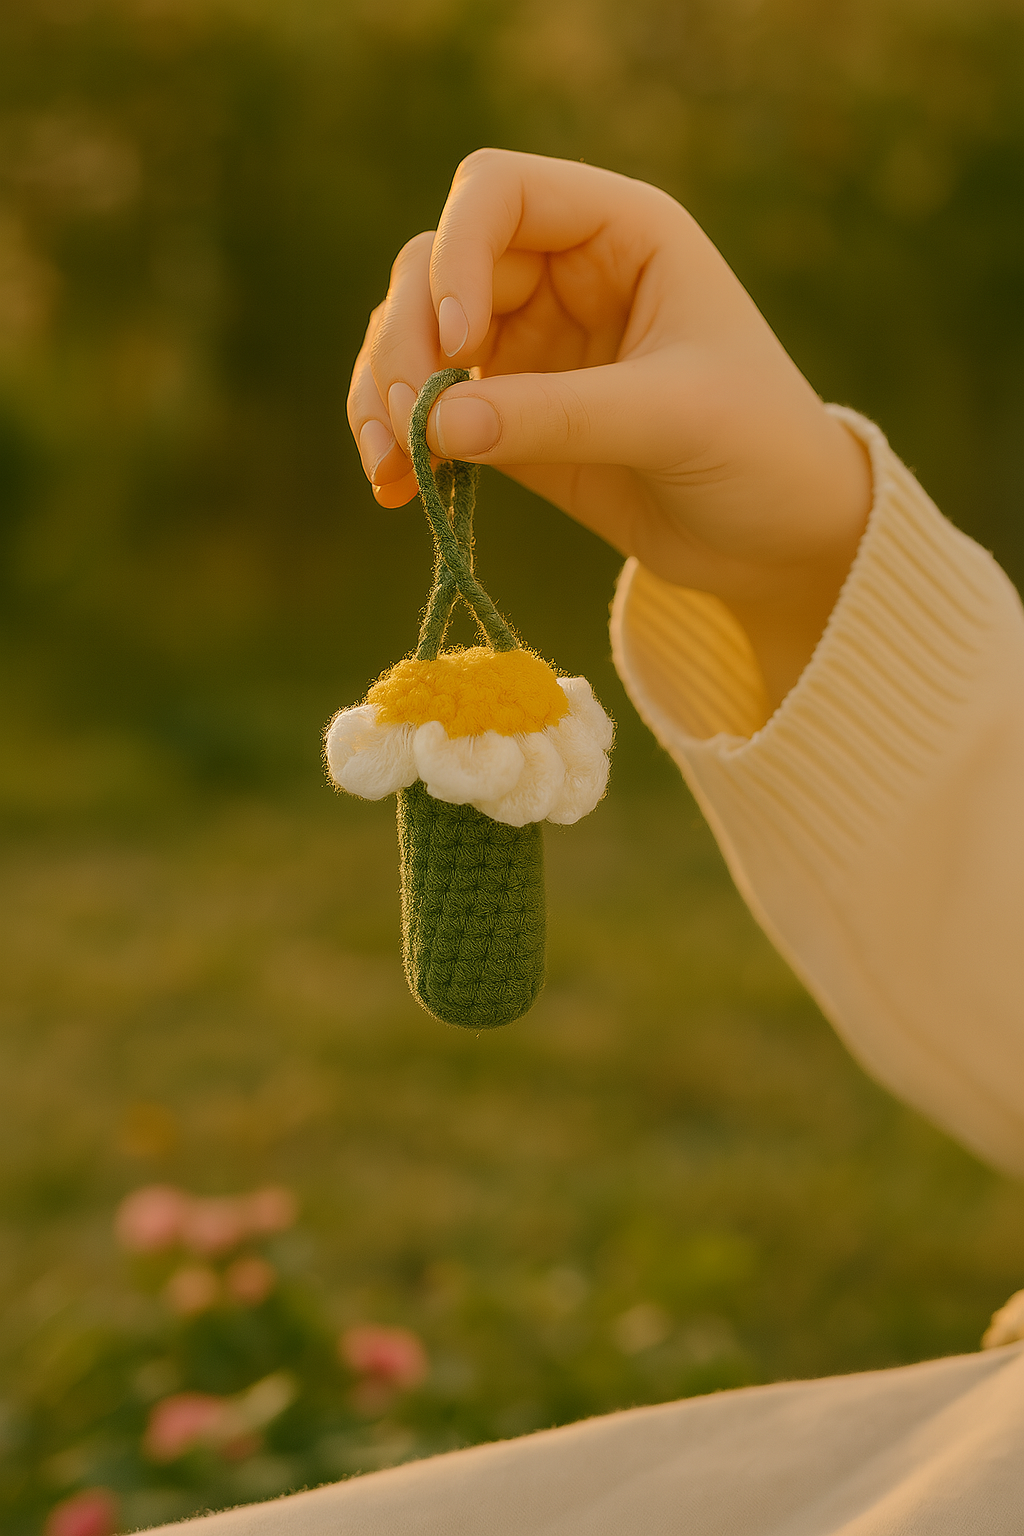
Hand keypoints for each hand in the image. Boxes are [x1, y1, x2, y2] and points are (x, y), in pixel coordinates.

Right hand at [348, 149, 870, 706]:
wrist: (778, 538)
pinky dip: (399, 441)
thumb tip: (432, 425)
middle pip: (434, 268)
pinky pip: (427, 409)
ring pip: (414, 337)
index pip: (497, 193)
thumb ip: (559, 416)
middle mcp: (561, 274)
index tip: (461, 344)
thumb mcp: (673, 420)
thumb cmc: (759, 450)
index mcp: (619, 232)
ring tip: (389, 469)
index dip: (458, 256)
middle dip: (407, 341)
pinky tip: (395, 490)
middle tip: (405, 424)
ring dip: (384, 394)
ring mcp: (528, 346)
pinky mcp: (509, 416)